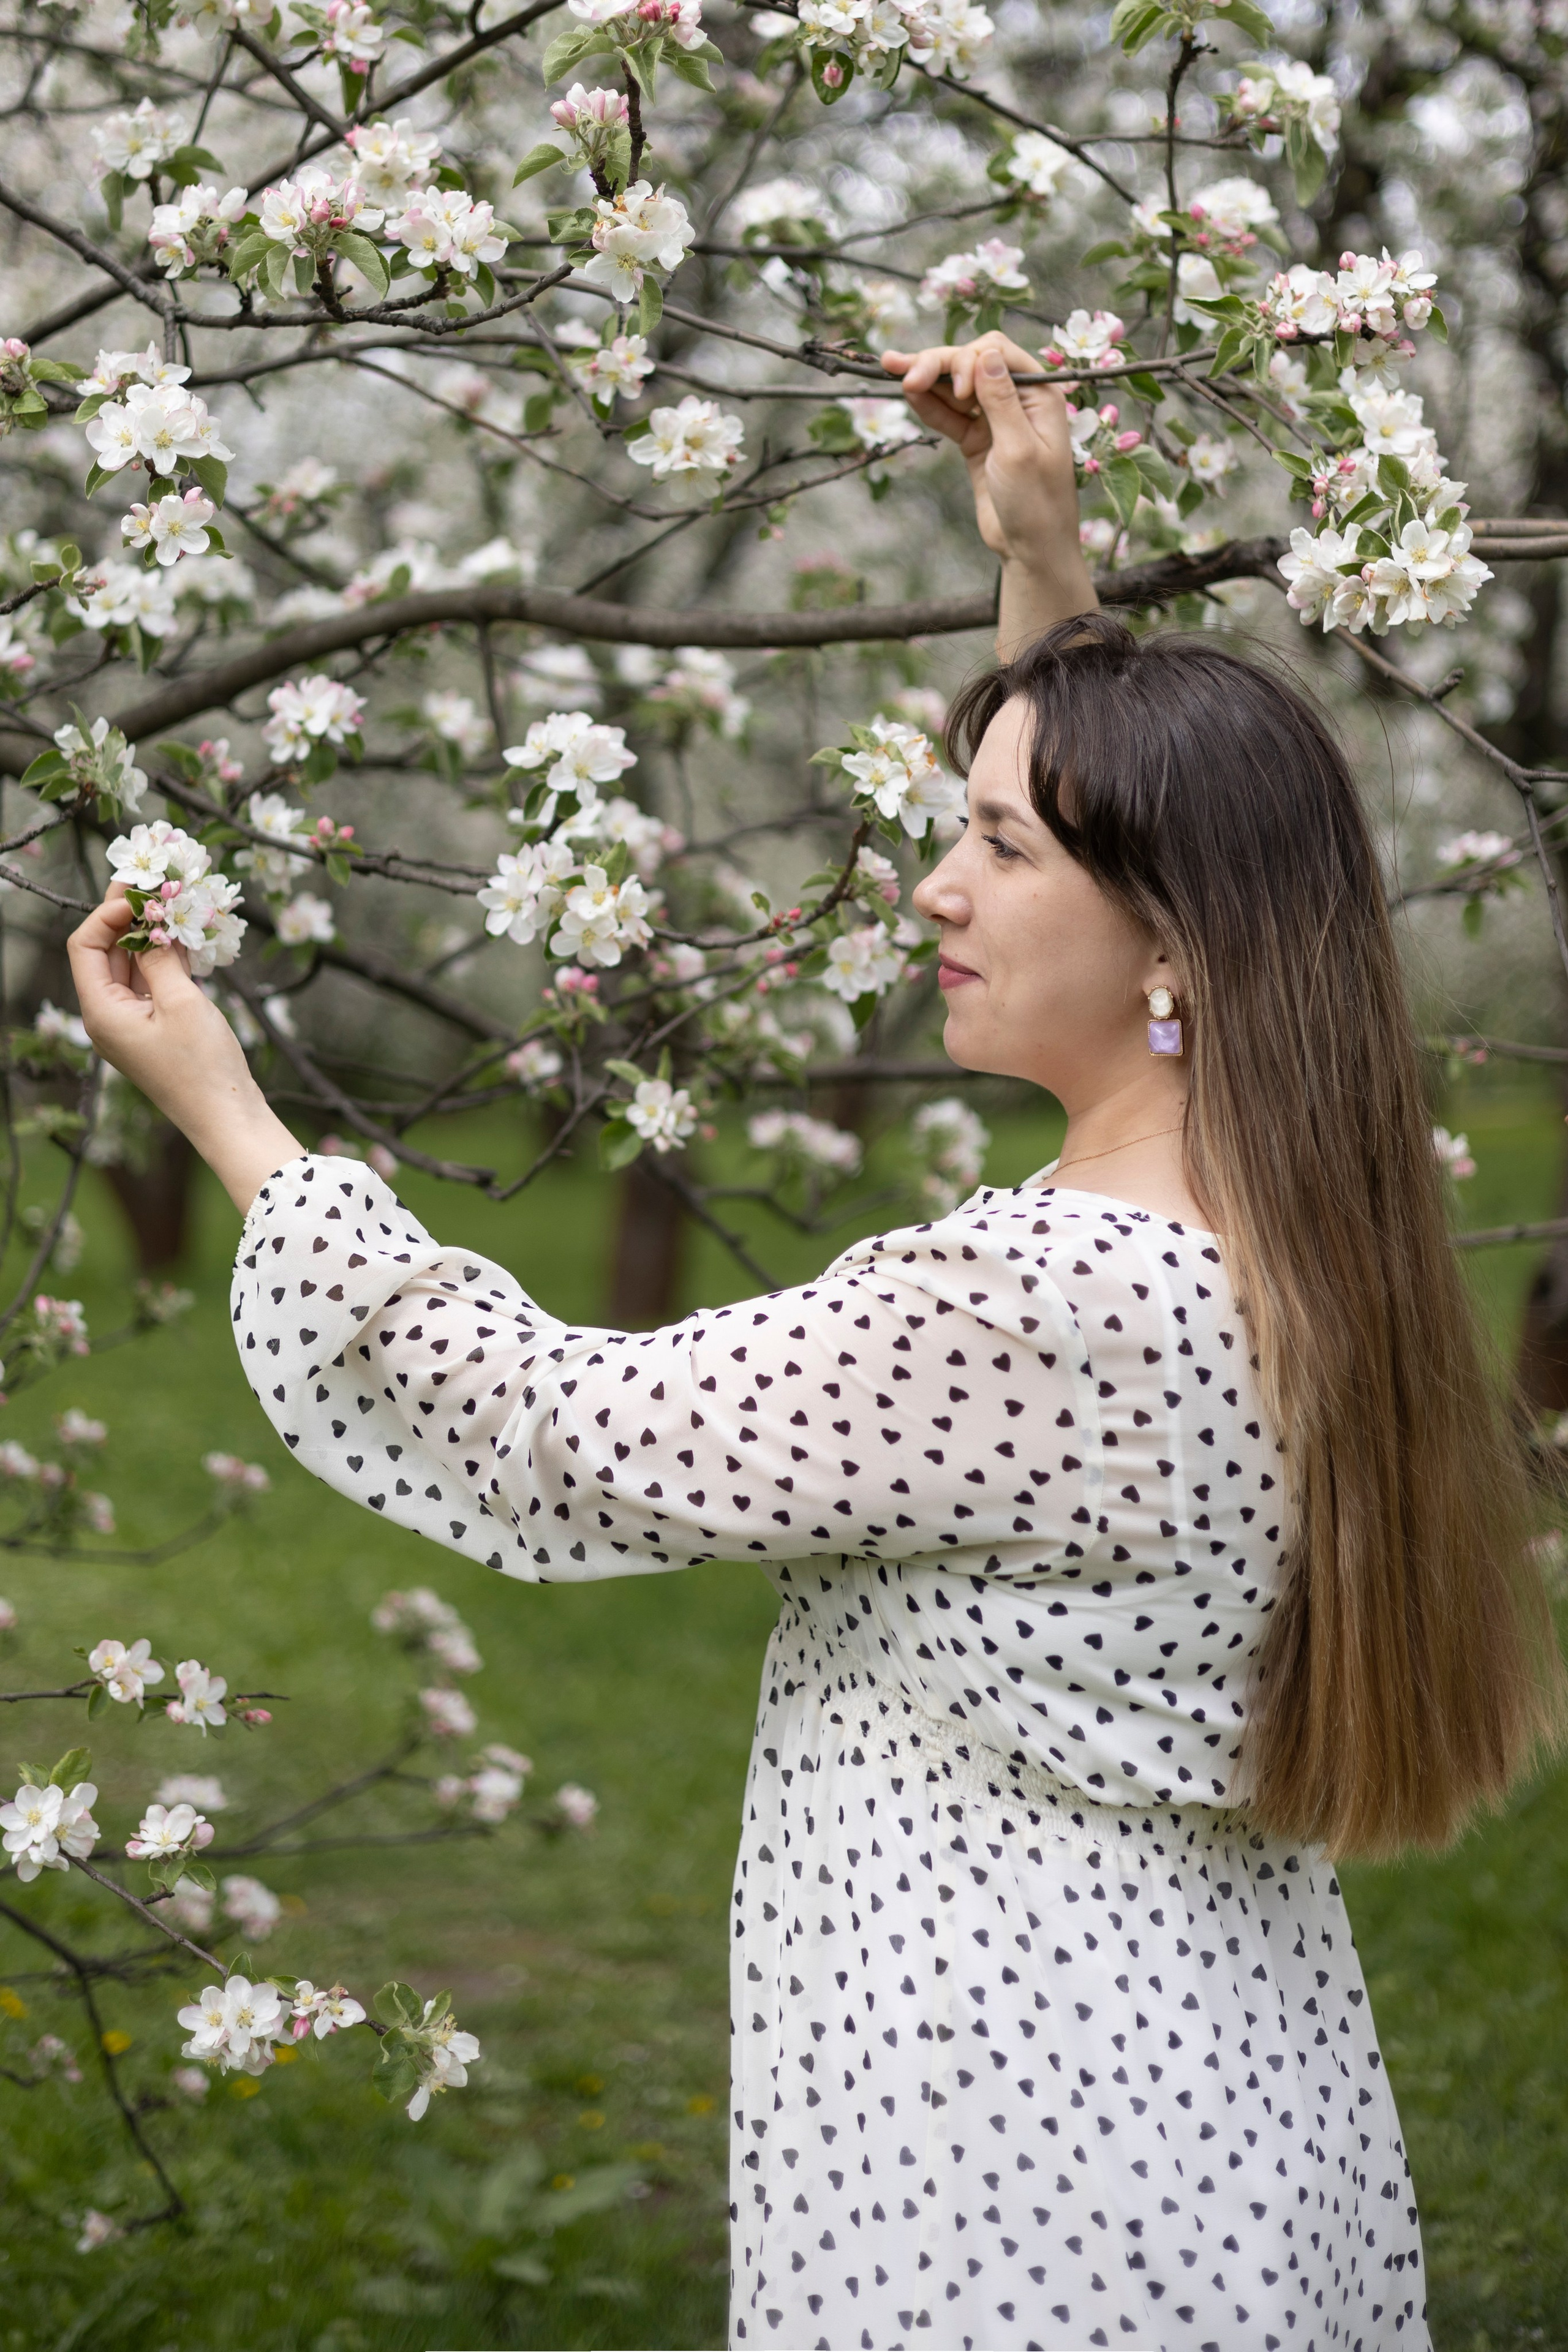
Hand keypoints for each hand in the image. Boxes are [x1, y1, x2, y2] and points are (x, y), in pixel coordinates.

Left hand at [67, 887, 302, 1214]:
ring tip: (175, 903)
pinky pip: (150, 983)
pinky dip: (164, 959)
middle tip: (156, 883)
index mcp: (101, 1012)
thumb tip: (154, 922)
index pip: (86, 944)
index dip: (110, 912)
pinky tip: (186, 939)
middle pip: (105, 952)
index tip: (144, 892)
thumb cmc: (203, 1067)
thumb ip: (161, 957)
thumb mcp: (182, 1002)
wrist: (228, 1119)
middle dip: (130, 916)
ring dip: (151, 935)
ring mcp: (130, 1024)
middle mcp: (107, 1017)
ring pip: (130, 965)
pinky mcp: (154, 1029)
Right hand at [880, 331, 1098, 655]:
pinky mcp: (976, 442)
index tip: (959, 394)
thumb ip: (1001, 400)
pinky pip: (949, 416)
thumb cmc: (1037, 503)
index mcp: (1039, 394)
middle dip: (937, 364)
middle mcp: (1017, 400)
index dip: (967, 360)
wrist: (1031, 549)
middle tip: (900, 372)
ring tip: (891, 369)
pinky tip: (909, 395)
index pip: (995, 352)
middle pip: (970, 365)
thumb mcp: (1018, 449)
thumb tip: (984, 353)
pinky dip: (929, 406)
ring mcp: (994, 420)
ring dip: (926, 379)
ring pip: (955, 388)